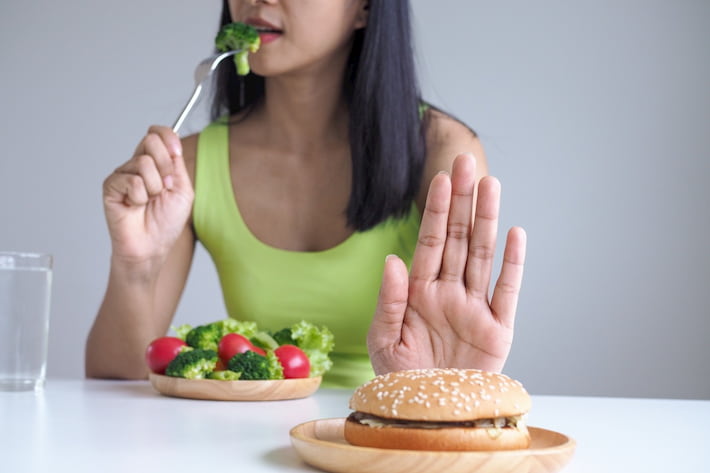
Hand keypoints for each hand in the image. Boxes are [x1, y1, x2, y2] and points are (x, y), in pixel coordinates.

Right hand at [102, 126, 193, 266]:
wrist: (151, 246)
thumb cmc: (166, 222)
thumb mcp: (183, 190)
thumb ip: (177, 164)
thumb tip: (171, 142)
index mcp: (156, 163)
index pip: (158, 134)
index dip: (168, 137)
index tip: (176, 152)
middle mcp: (138, 165)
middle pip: (150, 141)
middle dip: (165, 167)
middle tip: (163, 188)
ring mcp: (123, 174)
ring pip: (143, 163)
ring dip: (153, 188)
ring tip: (149, 202)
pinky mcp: (111, 186)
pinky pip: (131, 181)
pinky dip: (139, 197)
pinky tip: (135, 206)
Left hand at [367, 153, 525, 374]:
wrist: (429, 416)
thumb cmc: (401, 380)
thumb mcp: (384, 341)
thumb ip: (389, 300)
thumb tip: (393, 259)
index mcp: (420, 293)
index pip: (430, 243)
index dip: (436, 211)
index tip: (441, 178)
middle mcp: (449, 293)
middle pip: (459, 239)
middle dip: (463, 201)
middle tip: (466, 162)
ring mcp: (475, 309)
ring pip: (483, 256)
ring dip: (487, 220)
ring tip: (491, 185)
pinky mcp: (498, 330)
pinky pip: (507, 291)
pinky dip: (513, 264)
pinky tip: (514, 234)